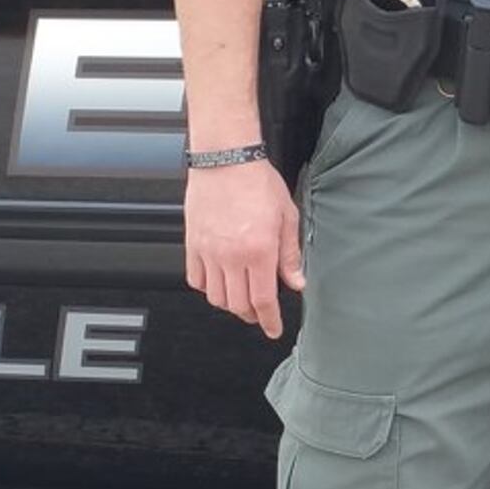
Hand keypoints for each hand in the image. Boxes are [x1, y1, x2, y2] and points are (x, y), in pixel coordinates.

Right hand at [185, 160, 303, 338]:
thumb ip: (290, 254)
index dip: (270, 320)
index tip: (273, 329)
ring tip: (241, 297)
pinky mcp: (193, 244)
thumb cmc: (257, 182)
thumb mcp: (287, 216)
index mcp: (258, 250)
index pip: (263, 300)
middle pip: (238, 305)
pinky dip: (208, 288)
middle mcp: (231, 255)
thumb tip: (296, 281)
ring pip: (216, 297)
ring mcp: (209, 251)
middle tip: (261, 312)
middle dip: (252, 315)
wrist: (225, 160)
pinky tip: (220, 281)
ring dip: (231, 303)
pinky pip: (196, 279)